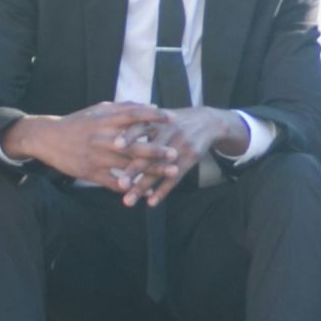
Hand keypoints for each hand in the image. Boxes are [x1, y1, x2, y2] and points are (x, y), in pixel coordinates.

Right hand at [1, 102, 176, 189]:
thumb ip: (123, 108)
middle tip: (177, 153)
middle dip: (157, 150)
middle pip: (135, 145)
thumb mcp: (98, 110)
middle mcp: (103, 138)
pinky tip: (147, 191)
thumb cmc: (77, 123)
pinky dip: (131, 187)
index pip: (134, 115)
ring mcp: (97, 157)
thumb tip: (149, 106)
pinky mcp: (90, 173)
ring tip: (171, 173)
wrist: (48, 139)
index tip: (173, 118)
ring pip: (128, 166)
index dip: (154, 116)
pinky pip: (114, 182)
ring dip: (151, 171)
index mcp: (106, 120)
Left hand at [124, 106, 247, 207]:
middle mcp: (168, 134)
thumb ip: (139, 124)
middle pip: (148, 154)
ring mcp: (180, 147)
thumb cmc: (175, 122)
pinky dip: (162, 191)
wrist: (208, 122)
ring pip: (158, 170)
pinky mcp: (190, 158)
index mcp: (157, 122)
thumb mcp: (159, 117)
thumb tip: (112, 133)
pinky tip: (151, 203)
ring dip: (143, 187)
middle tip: (120, 184)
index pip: (140, 127)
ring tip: (128, 201)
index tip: (115, 145)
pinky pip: (174, 178)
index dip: (129, 135)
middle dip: (133, 170)